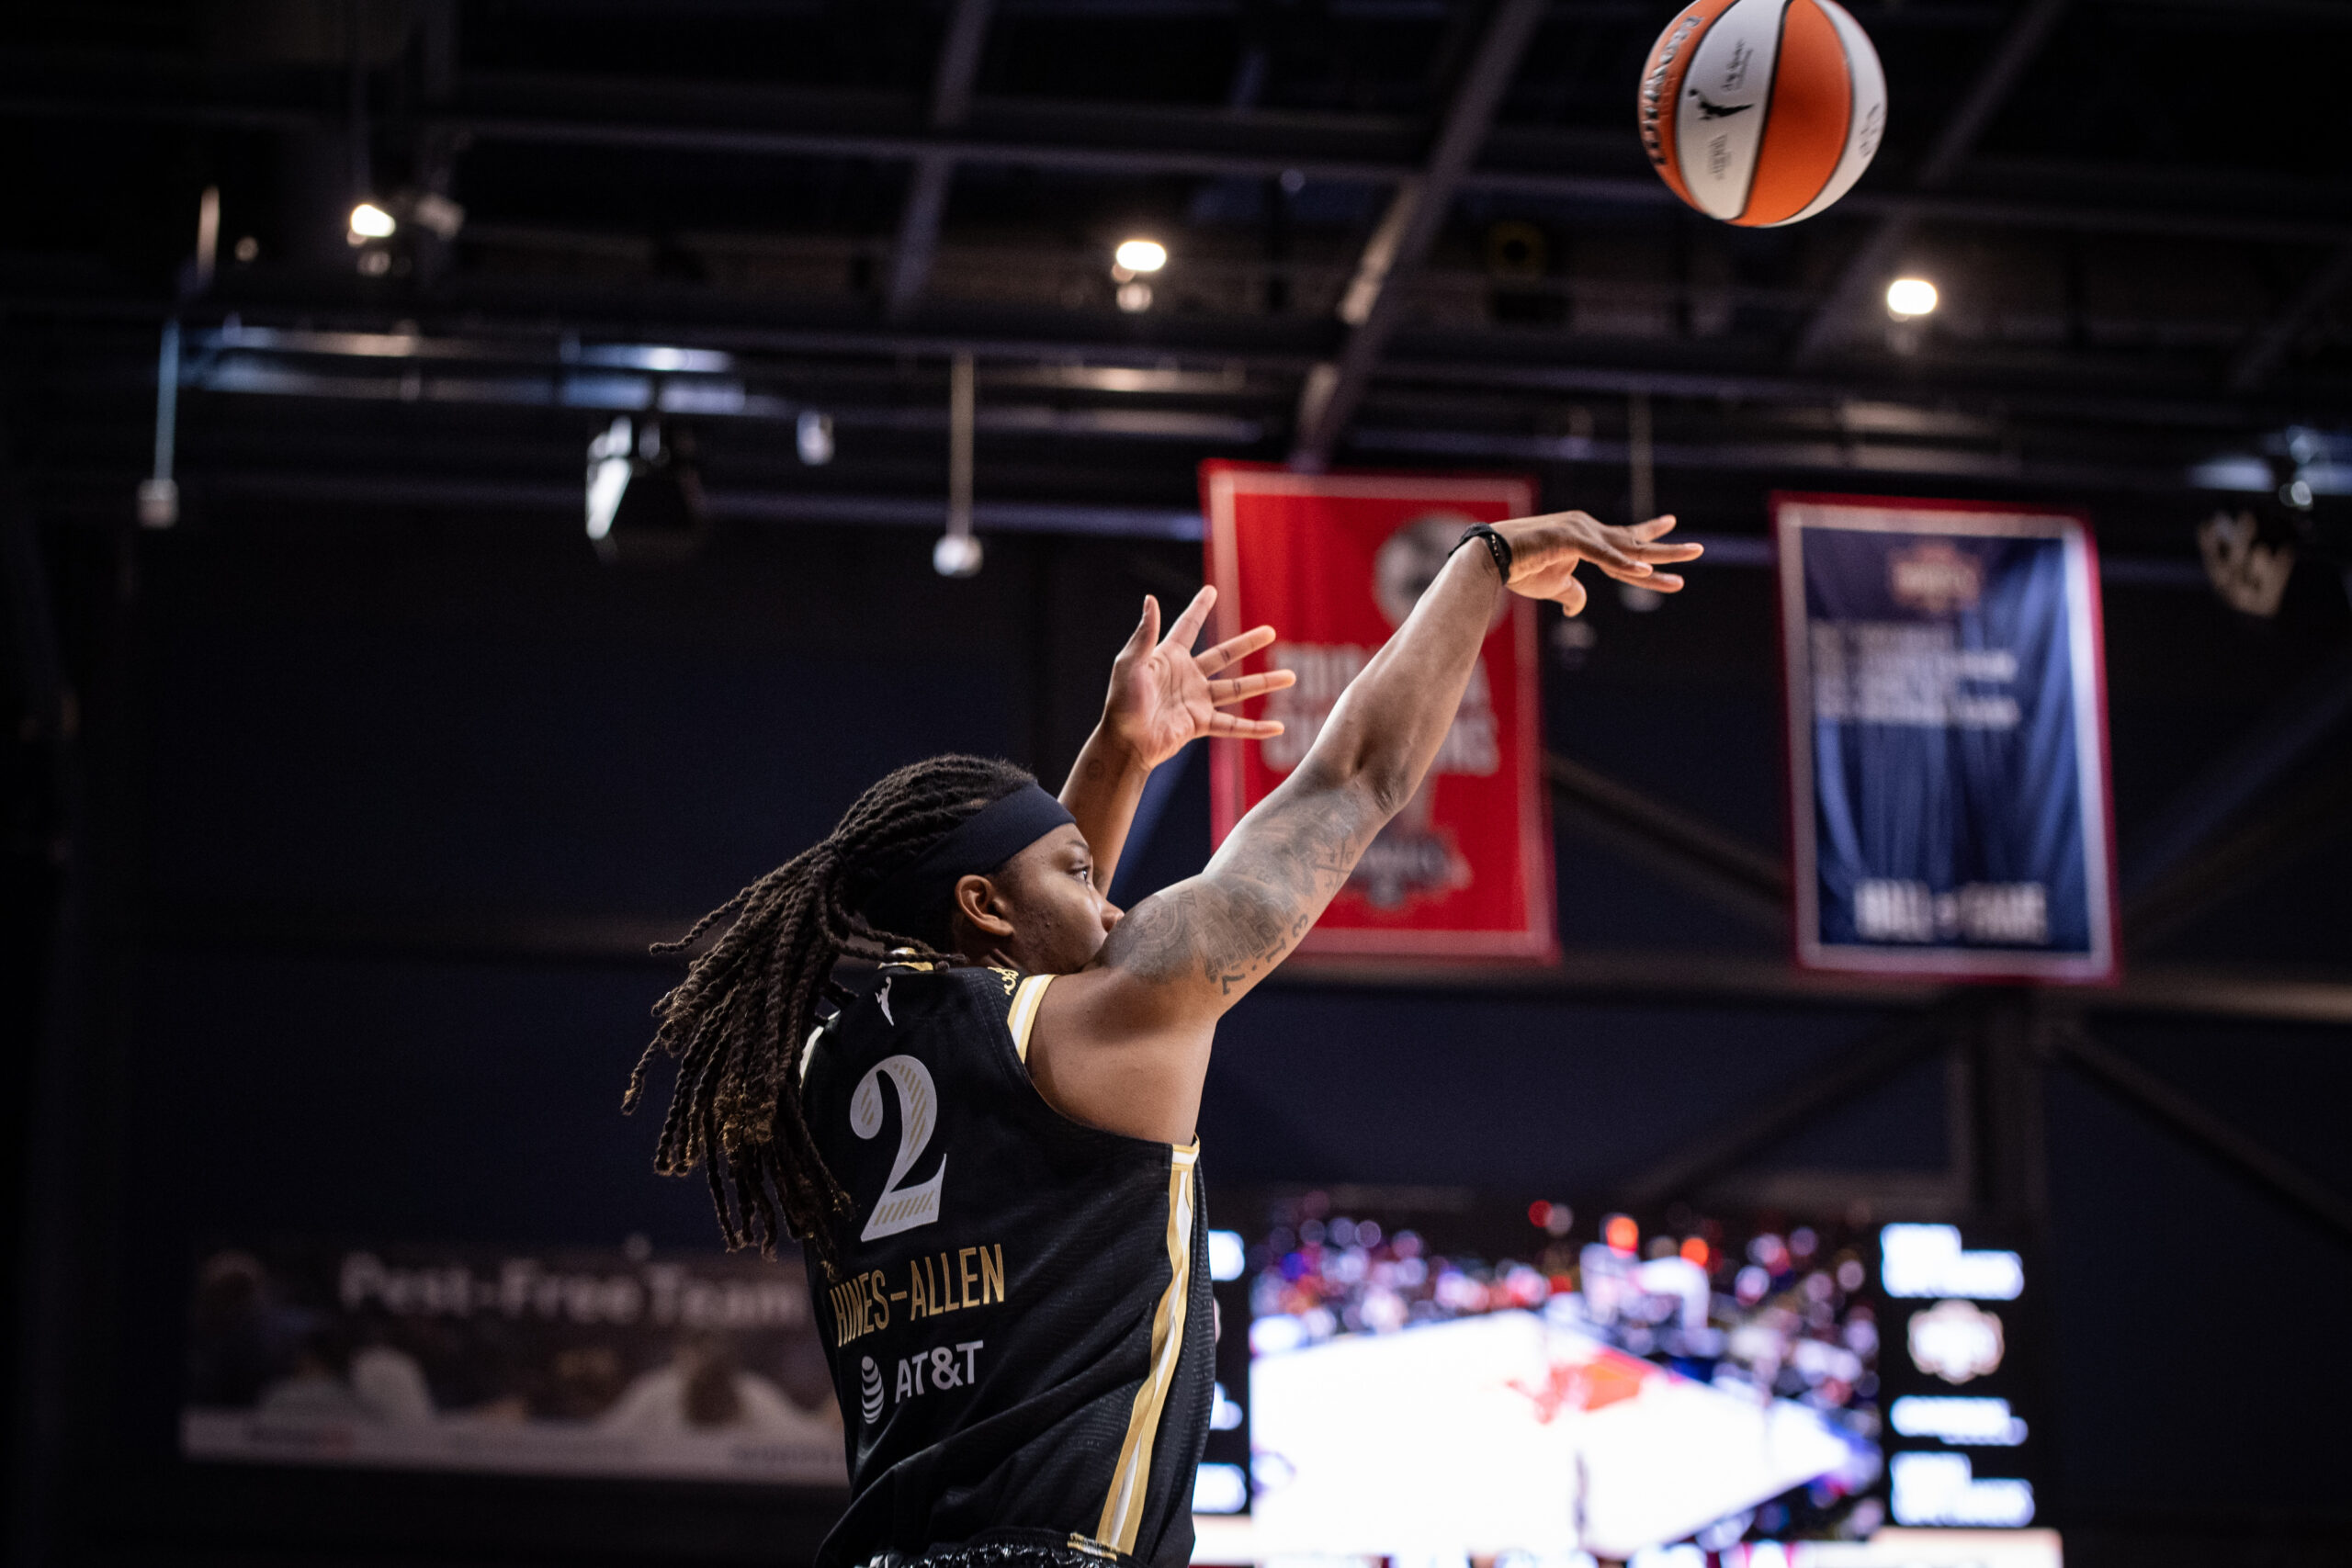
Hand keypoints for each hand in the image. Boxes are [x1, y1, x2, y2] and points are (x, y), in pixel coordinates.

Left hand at [1101, 587, 1295, 768]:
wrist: (1124, 744)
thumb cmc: (1121, 704)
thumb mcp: (1130, 665)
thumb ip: (1145, 634)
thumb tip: (1151, 599)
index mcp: (1168, 657)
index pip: (1188, 627)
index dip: (1200, 608)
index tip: (1212, 590)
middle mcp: (1186, 676)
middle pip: (1224, 655)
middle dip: (1247, 643)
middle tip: (1270, 632)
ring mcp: (1196, 700)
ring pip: (1237, 688)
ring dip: (1263, 682)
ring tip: (1290, 677)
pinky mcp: (1200, 724)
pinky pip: (1233, 726)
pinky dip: (1255, 728)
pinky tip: (1277, 727)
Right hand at [1492, 512, 1702, 615]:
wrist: (1489, 559)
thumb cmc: (1519, 570)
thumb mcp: (1553, 586)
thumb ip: (1572, 593)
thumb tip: (1578, 605)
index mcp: (1586, 538)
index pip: (1624, 541)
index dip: (1650, 537)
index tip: (1671, 527)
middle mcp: (1588, 529)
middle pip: (1633, 544)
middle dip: (1666, 549)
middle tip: (1697, 550)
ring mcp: (1580, 531)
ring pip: (1626, 549)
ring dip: (1658, 556)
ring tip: (1688, 557)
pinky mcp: (1568, 538)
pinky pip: (1602, 555)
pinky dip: (1623, 564)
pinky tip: (1644, 573)